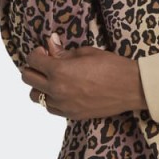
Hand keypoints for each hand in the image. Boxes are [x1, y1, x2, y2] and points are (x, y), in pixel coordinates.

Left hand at [22, 34, 148, 119]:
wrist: (131, 87)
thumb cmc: (111, 66)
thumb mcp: (86, 52)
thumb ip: (63, 51)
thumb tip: (51, 43)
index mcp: (59, 71)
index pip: (33, 61)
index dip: (37, 53)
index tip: (44, 51)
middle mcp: (56, 89)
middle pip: (28, 79)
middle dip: (33, 68)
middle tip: (45, 63)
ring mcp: (63, 104)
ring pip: (35, 96)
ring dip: (39, 85)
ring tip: (52, 79)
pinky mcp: (71, 114)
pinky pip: (50, 108)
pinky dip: (50, 99)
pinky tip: (61, 91)